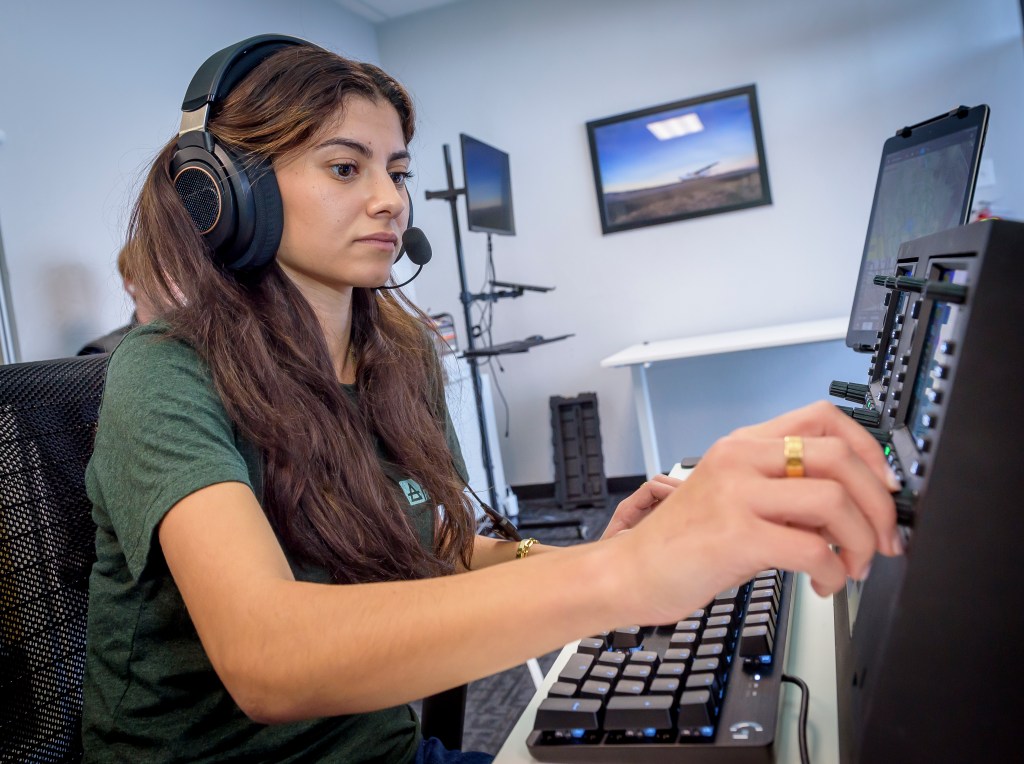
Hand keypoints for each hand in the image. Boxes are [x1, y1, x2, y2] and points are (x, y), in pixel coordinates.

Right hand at [610, 401, 900, 625]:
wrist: (631, 570)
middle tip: (885, 537)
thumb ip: (786, 494)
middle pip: (838, 455)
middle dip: (879, 502)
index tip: (884, 484)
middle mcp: (740, 459)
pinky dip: (834, 572)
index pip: (822, 417)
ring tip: (853, 566)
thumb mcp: (734, 499)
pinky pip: (813, 548)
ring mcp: (736, 494)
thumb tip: (853, 509)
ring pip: (833, 499)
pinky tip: (824, 583)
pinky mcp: (736, 535)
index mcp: (743, 444)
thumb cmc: (682, 541)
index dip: (868, 448)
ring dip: (861, 541)